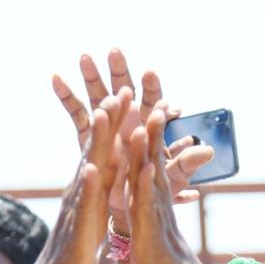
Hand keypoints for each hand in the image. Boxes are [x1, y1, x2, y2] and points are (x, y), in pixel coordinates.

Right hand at [26, 90, 130, 263]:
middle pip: (97, 148)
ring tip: (104, 114)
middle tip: (120, 88)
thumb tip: (114, 169)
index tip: (130, 96)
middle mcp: (82, 190)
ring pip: (89, 168)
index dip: (117, 124)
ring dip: (96, 141)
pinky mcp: (78, 226)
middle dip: (108, 119)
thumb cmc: (78, 249)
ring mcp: (77, 206)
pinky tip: (93, 168)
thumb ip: (104, 189)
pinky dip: (89, 185)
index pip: (106, 149)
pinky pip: (84, 203)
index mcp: (91, 188)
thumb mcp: (96, 212)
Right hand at [52, 49, 212, 226]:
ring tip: (84, 58)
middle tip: (114, 52)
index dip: (151, 89)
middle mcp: (129, 122)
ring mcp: (108, 127)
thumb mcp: (170, 179)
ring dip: (92, 76)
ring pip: (99, 96)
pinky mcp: (88, 136)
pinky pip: (77, 112)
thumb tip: (208, 152)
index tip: (148, 75)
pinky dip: (66, 95)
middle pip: (124, 91)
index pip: (152, 103)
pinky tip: (56, 78)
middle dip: (119, 71)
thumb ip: (184, 163)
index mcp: (150, 129)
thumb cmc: (154, 192)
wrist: (129, 210)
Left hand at [126, 109, 207, 263]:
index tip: (141, 96)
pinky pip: (148, 205)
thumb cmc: (158, 250)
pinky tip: (146, 166)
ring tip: (149, 118)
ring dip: (150, 146)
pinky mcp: (150, 230)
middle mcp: (155, 196)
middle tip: (149, 91)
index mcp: (150, 191)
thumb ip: (148, 192)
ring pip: (151, 174)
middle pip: (152, 154)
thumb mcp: (150, 214)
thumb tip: (147, 171)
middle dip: (150, 123)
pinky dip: (147, 185)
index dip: (143, 125)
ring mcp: (154, 211)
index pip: (146, 152)